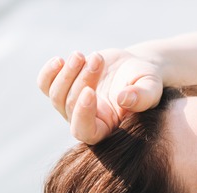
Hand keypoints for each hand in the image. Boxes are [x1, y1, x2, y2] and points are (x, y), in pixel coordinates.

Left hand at [37, 49, 163, 143]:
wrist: (135, 67)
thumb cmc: (146, 81)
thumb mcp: (151, 88)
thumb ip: (142, 96)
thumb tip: (124, 99)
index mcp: (107, 128)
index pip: (86, 132)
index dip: (83, 115)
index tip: (90, 92)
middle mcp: (86, 121)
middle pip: (71, 107)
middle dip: (82, 80)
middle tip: (98, 58)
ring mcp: (72, 105)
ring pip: (56, 95)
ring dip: (68, 73)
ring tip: (85, 55)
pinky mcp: (64, 88)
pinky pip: (45, 85)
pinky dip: (49, 72)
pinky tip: (60, 60)